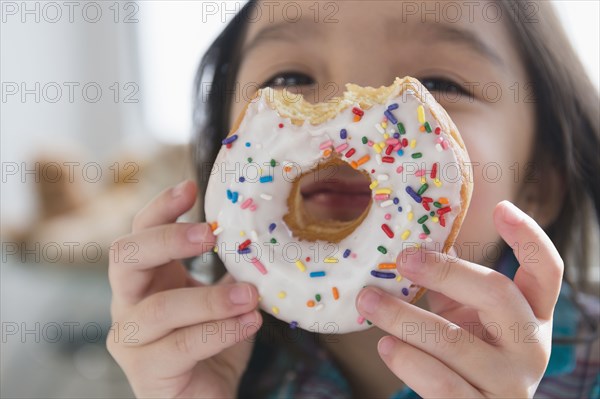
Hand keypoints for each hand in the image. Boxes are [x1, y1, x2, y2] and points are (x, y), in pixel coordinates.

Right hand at [107, 180, 261, 397]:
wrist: (209, 397)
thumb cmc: (214, 343)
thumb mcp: (223, 298)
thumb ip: (232, 269)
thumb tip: (258, 231)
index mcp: (147, 278)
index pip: (139, 232)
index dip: (160, 208)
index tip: (191, 187)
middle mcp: (129, 304)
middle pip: (124, 257)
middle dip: (166, 240)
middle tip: (209, 234)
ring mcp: (132, 340)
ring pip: (158, 309)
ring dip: (209, 299)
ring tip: (250, 296)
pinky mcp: (146, 373)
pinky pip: (180, 347)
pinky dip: (220, 331)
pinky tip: (250, 322)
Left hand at [356, 200, 562, 397]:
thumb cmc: (465, 352)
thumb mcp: (466, 315)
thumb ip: (450, 283)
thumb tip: (410, 242)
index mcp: (532, 315)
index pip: (547, 271)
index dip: (529, 237)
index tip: (500, 207)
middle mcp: (531, 347)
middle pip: (498, 294)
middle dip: (446, 271)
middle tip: (402, 258)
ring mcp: (509, 383)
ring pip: (455, 341)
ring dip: (402, 317)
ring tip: (368, 302)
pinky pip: (440, 383)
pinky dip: (407, 360)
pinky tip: (385, 345)